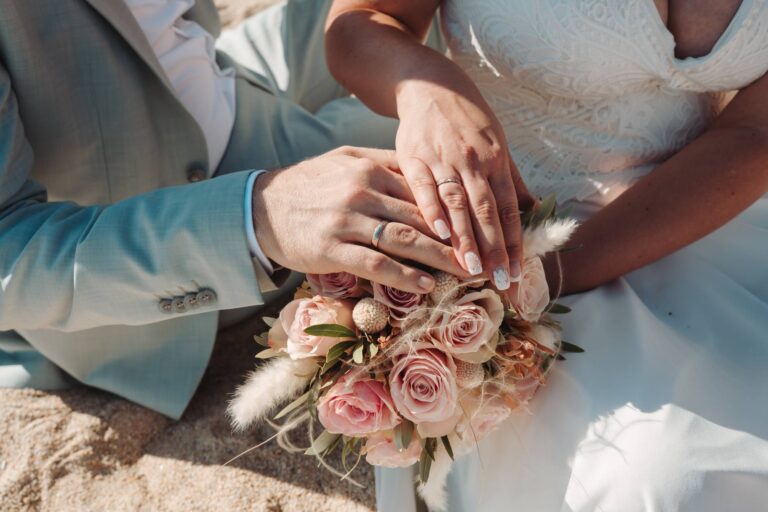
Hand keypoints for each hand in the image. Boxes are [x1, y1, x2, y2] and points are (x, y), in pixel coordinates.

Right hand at [251, 146, 468, 293]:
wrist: (261, 206)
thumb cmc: (309, 184)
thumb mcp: (345, 160)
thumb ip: (384, 162)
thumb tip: (425, 168)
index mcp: (370, 169)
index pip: (423, 190)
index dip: (456, 211)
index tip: (481, 227)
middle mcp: (362, 192)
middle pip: (422, 217)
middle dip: (459, 239)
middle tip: (486, 256)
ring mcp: (346, 221)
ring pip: (404, 240)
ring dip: (441, 259)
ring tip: (468, 272)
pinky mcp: (331, 249)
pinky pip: (375, 264)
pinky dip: (404, 276)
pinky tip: (426, 285)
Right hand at [395, 81, 535, 291]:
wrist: (431, 86)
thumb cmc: (468, 120)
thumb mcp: (497, 144)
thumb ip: (512, 180)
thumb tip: (535, 210)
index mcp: (496, 161)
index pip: (508, 209)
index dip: (514, 242)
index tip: (517, 273)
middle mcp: (474, 162)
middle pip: (486, 211)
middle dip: (493, 249)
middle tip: (499, 282)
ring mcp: (444, 158)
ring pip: (458, 203)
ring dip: (465, 237)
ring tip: (470, 268)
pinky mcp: (414, 156)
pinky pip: (424, 187)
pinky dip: (431, 210)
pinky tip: (438, 233)